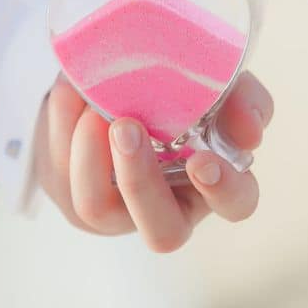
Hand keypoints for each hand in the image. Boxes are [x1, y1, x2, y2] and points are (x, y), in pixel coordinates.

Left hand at [35, 73, 270, 252]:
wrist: (108, 75)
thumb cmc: (175, 86)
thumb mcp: (214, 81)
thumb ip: (240, 99)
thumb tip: (248, 133)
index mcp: (210, 182)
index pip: (236, 204)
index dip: (224, 190)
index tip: (202, 160)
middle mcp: (164, 206)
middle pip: (163, 232)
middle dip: (141, 182)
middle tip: (126, 127)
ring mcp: (112, 208)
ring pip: (96, 207)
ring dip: (91, 154)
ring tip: (91, 105)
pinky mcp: (68, 192)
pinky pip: (58, 170)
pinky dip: (63, 124)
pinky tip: (72, 92)